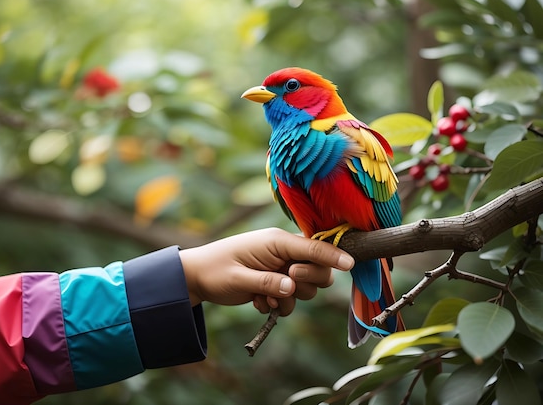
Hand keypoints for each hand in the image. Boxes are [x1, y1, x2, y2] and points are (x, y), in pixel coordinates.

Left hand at [179, 228, 353, 315]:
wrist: (197, 277)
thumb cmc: (215, 271)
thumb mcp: (238, 278)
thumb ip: (266, 282)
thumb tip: (291, 288)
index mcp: (276, 242)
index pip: (312, 247)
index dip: (333, 255)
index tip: (350, 264)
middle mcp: (282, 252)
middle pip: (318, 268)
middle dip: (308, 282)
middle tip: (287, 284)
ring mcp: (280, 267)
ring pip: (306, 287)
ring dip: (289, 298)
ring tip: (262, 298)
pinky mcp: (275, 281)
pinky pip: (291, 298)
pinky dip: (278, 305)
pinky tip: (257, 302)